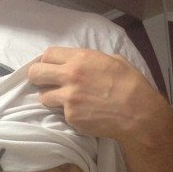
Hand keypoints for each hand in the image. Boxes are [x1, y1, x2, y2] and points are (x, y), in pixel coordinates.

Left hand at [27, 46, 167, 141]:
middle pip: (36, 74)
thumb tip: (79, 62)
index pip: (48, 55)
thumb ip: (90, 60)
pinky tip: (83, 112)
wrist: (136, 112)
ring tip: (66, 100)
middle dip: (37, 78)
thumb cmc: (129, 83)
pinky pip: (60, 113)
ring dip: (51, 98)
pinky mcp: (70, 116)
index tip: (50, 68)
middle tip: (44, 83)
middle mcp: (70, 76)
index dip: (47, 62)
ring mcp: (68, 98)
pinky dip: (69, 113)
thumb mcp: (112, 60)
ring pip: (43, 96)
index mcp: (81, 58)